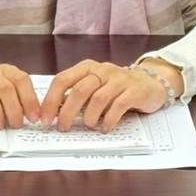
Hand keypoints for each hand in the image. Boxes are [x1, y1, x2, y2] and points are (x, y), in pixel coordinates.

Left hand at [38, 59, 182, 132]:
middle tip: (63, 128)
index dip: (51, 100)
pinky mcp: (134, 90)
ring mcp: (119, 79)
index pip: (62, 80)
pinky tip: (105, 128)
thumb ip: (76, 95)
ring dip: (89, 117)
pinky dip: (109, 120)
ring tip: (89, 127)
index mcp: (87, 67)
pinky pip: (118, 106)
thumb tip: (53, 113)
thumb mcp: (94, 86)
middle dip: (67, 112)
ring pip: (98, 99)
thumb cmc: (116, 88)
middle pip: (78, 90)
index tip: (45, 119)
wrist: (150, 82)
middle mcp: (102, 70)